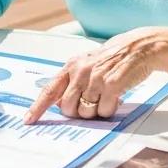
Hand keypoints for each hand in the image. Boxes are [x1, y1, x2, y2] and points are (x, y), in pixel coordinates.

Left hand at [24, 27, 166, 122]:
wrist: (139, 48)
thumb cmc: (113, 59)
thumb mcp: (87, 65)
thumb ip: (72, 82)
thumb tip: (58, 104)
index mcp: (71, 66)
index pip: (50, 90)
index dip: (38, 107)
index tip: (28, 120)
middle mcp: (80, 71)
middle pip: (68, 108)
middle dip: (78, 112)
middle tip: (91, 102)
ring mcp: (95, 78)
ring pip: (85, 113)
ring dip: (96, 112)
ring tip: (105, 97)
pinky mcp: (111, 85)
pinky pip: (104, 112)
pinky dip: (109, 110)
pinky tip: (115, 97)